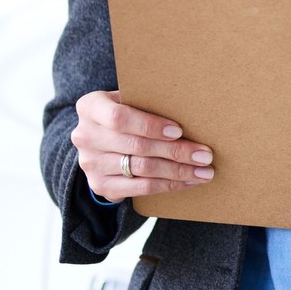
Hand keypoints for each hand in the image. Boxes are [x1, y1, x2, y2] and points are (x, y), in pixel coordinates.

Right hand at [72, 89, 215, 201]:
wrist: (100, 141)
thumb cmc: (127, 113)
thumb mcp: (129, 100)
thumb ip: (149, 102)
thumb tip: (193, 109)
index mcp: (90, 107)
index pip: (119, 117)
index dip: (150, 125)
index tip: (179, 131)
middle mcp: (85, 136)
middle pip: (137, 146)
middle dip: (176, 151)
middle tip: (205, 155)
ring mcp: (90, 163)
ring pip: (142, 169)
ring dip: (178, 171)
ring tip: (204, 171)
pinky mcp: (100, 185)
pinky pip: (140, 188)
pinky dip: (168, 185)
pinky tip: (189, 182)